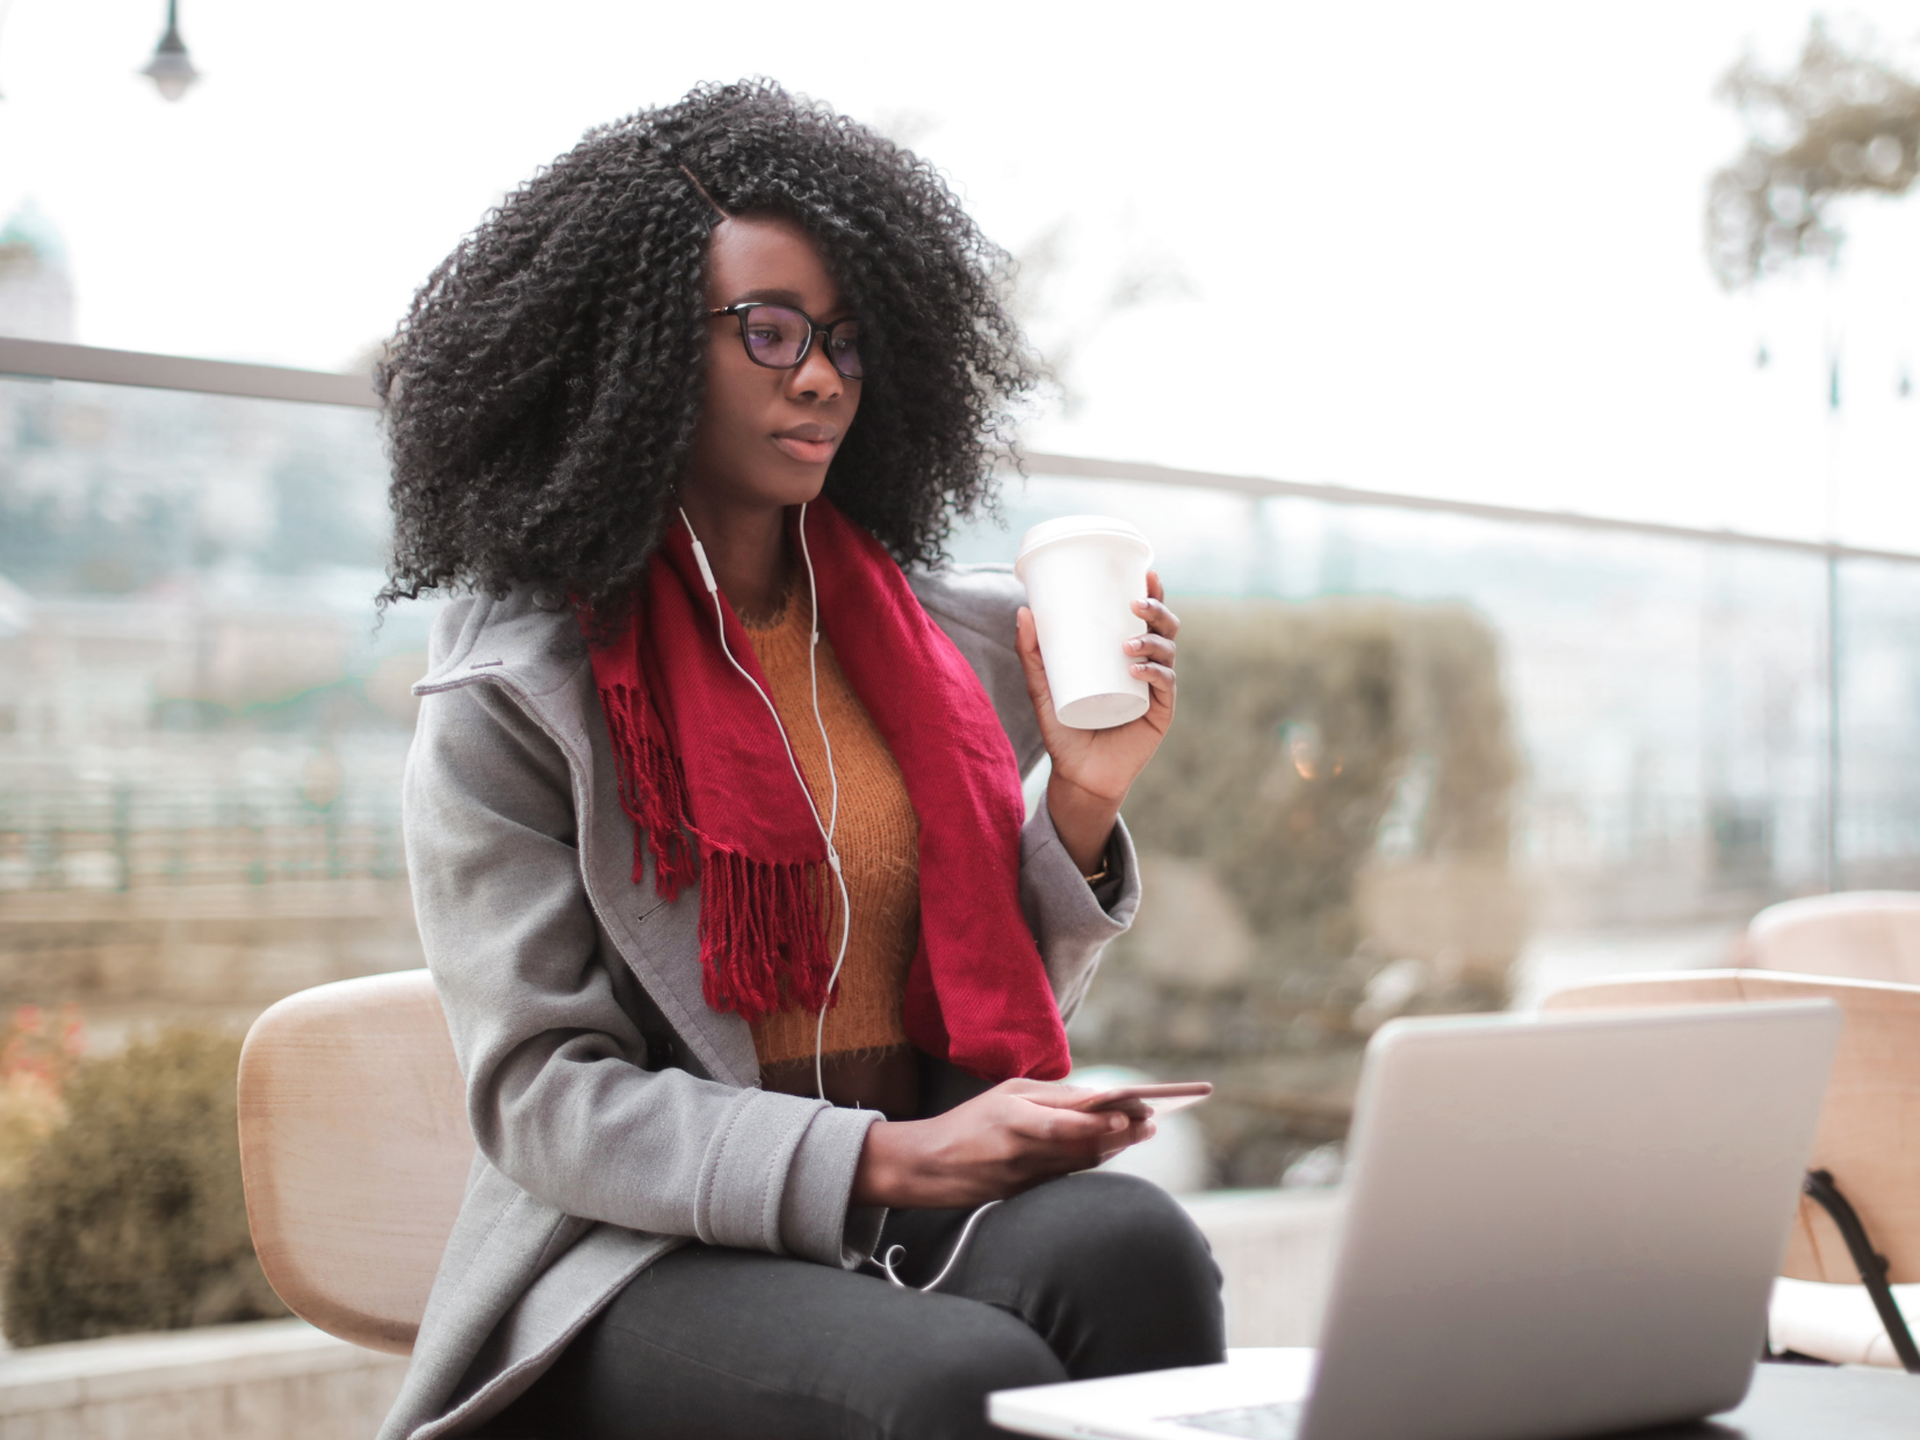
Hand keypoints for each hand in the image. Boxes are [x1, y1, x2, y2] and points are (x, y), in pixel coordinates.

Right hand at [850, 1079, 1156, 1208]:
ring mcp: (1022, 1177)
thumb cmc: (969, 1121)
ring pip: (1079, 1164)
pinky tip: (1112, 1150)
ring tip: (1141, 1133)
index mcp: (1011, 1117)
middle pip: (1080, 1145)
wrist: (926, 1166)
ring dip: (1113, 1148)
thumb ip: (1049, 1096)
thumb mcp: (1005, 1094)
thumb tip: (1095, 1098)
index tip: (1132, 1113)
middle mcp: (1019, 1149)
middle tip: (1151, 1124)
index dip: (1101, 1121)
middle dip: (1120, 1135)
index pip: (1064, 1121)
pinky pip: (1066, 1177)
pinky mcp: (1023, 1195)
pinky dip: (1091, 1162)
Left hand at [1016, 572, 1179, 873]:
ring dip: (1152, 641)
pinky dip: (1154, 674)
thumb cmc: (1064, 728)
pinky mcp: (1159, 715)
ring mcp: (1156, 691)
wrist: (1077, 775)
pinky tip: (1138, 670)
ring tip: (1126, 643)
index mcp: (1127, 654)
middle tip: (1134, 604)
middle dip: (1157, 609)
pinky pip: (1164, 687)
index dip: (1153, 592)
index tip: (1144, 571)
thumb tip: (1023, 610)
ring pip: (1168, 653)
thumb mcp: (1043, 687)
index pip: (1146, 617)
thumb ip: (1032, 653)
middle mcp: (1147, 667)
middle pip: (1166, 629)